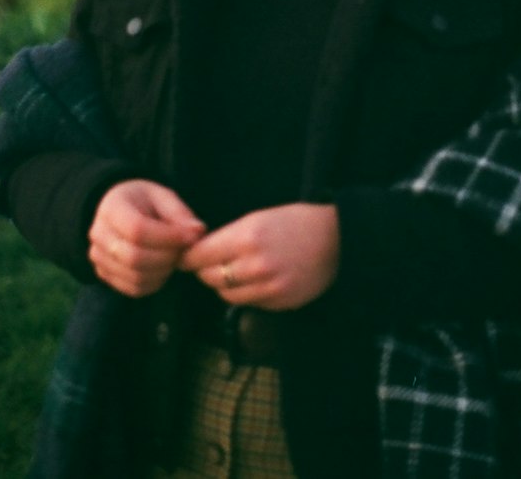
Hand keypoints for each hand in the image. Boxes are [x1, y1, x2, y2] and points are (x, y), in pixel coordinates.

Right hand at [88, 179, 204, 296]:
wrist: (120, 212)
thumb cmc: (144, 202)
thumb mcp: (162, 197)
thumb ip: (179, 213)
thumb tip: (197, 232)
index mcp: (112, 208)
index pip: (137, 230)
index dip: (168, 237)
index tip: (191, 237)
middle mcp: (98, 234)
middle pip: (135, 257)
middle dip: (167, 256)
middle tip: (184, 249)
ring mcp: (98, 258)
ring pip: (136, 276)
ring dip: (163, 271)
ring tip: (174, 256)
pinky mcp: (105, 275)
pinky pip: (134, 289)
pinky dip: (155, 282)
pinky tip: (163, 267)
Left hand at [181, 203, 339, 310]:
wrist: (336, 239)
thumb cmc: (296, 222)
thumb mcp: (260, 217)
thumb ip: (230, 235)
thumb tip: (200, 250)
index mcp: (247, 236)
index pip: (200, 255)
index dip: (189, 257)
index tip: (184, 257)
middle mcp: (255, 265)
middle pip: (209, 277)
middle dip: (204, 270)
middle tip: (206, 264)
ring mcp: (268, 287)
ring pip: (226, 294)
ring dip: (223, 284)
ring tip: (230, 272)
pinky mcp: (278, 303)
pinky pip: (248, 303)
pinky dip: (244, 294)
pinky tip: (252, 281)